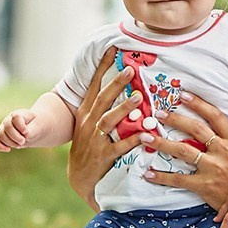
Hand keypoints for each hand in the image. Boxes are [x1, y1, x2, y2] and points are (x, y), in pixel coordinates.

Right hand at [0, 109, 35, 151]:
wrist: (32, 129)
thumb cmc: (35, 126)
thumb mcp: (37, 127)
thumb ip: (32, 131)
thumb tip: (25, 136)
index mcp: (19, 115)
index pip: (16, 117)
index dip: (20, 126)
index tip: (26, 132)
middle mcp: (9, 120)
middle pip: (7, 127)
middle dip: (15, 136)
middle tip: (23, 141)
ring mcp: (3, 128)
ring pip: (1, 134)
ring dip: (10, 142)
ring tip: (20, 145)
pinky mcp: (1, 136)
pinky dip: (0, 146)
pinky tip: (8, 149)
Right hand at [66, 48, 143, 199]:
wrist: (80, 178)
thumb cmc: (90, 146)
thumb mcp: (89, 124)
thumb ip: (102, 106)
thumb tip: (120, 84)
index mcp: (86, 113)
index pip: (94, 86)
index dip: (102, 67)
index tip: (112, 49)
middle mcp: (88, 123)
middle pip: (103, 99)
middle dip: (116, 84)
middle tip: (130, 69)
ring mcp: (95, 140)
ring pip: (109, 121)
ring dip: (124, 109)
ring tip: (138, 98)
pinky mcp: (104, 157)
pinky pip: (120, 146)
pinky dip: (133, 140)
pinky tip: (147, 134)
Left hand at [149, 92, 227, 210]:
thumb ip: (227, 139)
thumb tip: (208, 124)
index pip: (215, 116)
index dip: (198, 104)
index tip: (182, 95)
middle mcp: (224, 151)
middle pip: (196, 129)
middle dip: (175, 119)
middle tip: (158, 114)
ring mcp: (214, 168)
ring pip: (183, 151)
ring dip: (161, 143)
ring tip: (145, 137)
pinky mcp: (205, 185)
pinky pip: (179, 179)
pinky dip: (162, 176)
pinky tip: (149, 173)